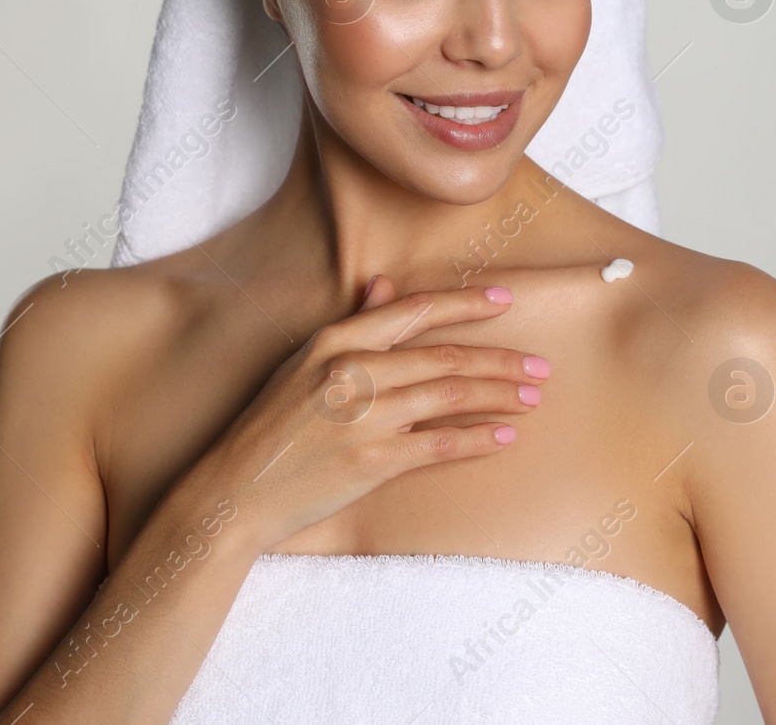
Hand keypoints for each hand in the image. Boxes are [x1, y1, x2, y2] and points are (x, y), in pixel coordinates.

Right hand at [198, 275, 549, 553]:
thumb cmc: (270, 427)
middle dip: (501, 359)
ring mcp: (364, 416)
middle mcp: (353, 372)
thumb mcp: (302, 364)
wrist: (235, 491)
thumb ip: (351, 325)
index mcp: (336, 342)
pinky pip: (442, 444)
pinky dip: (480, 439)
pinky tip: (506, 437)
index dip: (467, 303)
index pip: (416, 311)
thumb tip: (383, 284)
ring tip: (532, 396)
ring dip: (500, 395)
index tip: (506, 300)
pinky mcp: (372, 460)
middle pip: (446, 357)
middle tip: (540, 364)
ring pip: (452, 396)